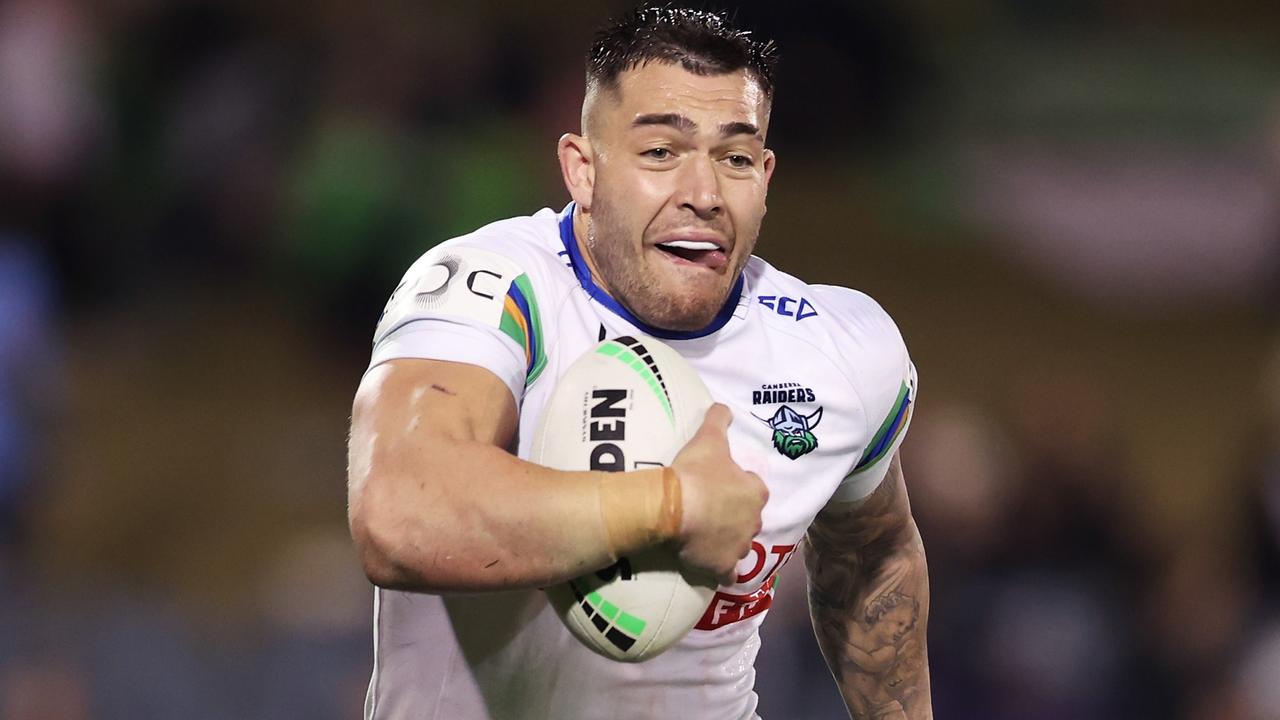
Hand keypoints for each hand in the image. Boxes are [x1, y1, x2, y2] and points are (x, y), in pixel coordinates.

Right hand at [671, 404, 767, 584]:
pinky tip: (709, 565)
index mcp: (755, 492)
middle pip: (748, 518)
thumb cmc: (696, 471)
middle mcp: (754, 522)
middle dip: (735, 515)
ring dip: (728, 541)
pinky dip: (722, 570)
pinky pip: (727, 573)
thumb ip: (719, 419)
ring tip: (705, 535)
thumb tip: (724, 407)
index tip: (719, 484)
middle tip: (709, 509)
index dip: (738, 486)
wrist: (675, 507)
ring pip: (740, 545)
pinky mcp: (723, 567)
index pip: (754, 489)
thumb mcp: (709, 437)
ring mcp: (739, 547)